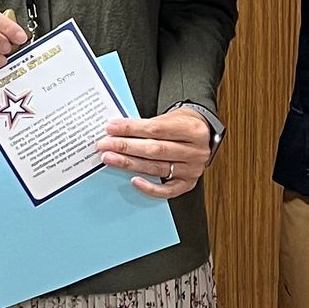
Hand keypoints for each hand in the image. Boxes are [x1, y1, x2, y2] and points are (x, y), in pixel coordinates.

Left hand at [98, 106, 214, 199]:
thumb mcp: (170, 117)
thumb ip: (147, 124)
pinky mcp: (188, 184)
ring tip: (110, 159)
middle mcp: (195, 151)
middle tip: (105, 145)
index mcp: (193, 130)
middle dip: (126, 147)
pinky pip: (166, 190)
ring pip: (156, 168)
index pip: (157, 129)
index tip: (112, 127)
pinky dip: (149, 187)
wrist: (202, 135)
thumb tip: (117, 131)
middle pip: (155, 150)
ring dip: (129, 164)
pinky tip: (133, 181)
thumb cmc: (183, 125)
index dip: (131, 128)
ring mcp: (192, 170)